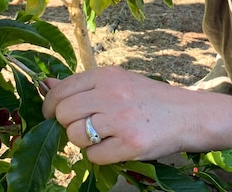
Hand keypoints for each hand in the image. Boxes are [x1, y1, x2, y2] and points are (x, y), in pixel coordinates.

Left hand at [42, 67, 198, 164]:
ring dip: (84, 142)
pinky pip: (94, 156)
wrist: (187, 114)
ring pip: (75, 136)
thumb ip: (81, 86)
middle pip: (64, 114)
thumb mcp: (117, 82)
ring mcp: (120, 119)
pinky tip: (115, 146)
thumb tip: (44, 85)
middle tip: (83, 127)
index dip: (50, 106)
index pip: (60, 90)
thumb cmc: (148, 99)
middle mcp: (111, 94)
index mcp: (106, 75)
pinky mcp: (130, 144)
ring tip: (103, 136)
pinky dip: (100, 156)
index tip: (52, 114)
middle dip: (67, 125)